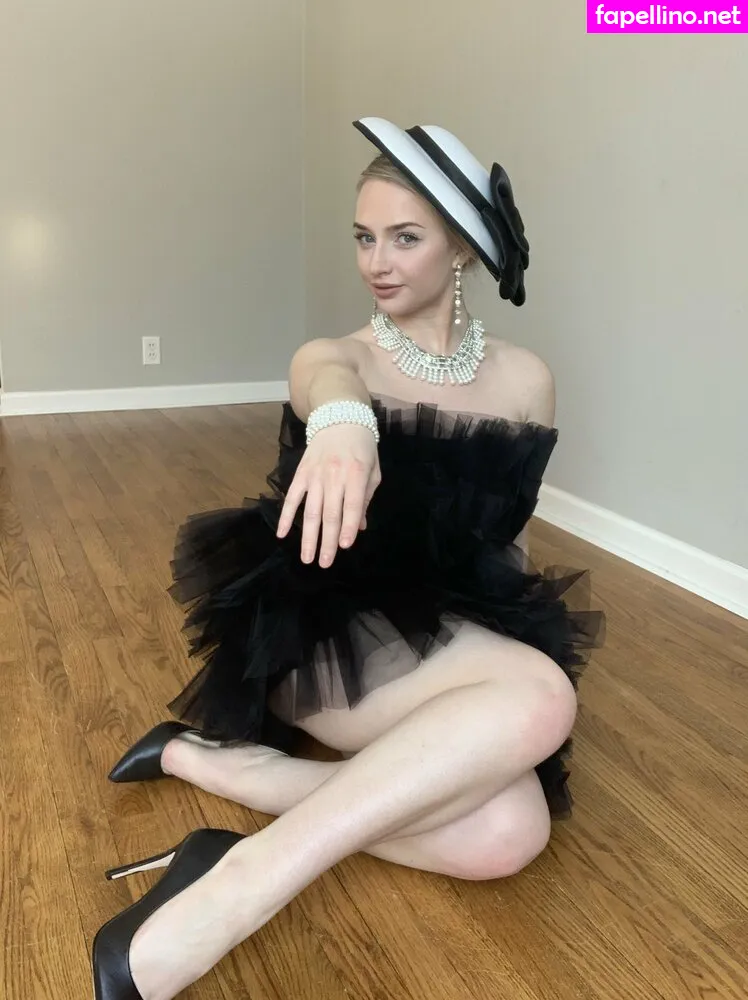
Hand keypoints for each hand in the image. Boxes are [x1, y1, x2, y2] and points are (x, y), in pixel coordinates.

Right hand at [276, 424, 380, 567]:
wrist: (339, 419)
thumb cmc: (362, 448)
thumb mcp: (373, 471)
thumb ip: (366, 499)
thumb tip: (359, 527)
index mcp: (356, 475)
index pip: (353, 505)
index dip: (349, 527)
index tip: (345, 546)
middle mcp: (334, 476)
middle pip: (330, 514)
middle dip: (328, 541)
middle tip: (325, 563)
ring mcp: (315, 475)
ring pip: (310, 511)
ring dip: (308, 536)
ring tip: (308, 557)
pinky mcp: (301, 474)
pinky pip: (292, 498)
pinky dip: (285, 516)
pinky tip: (281, 534)